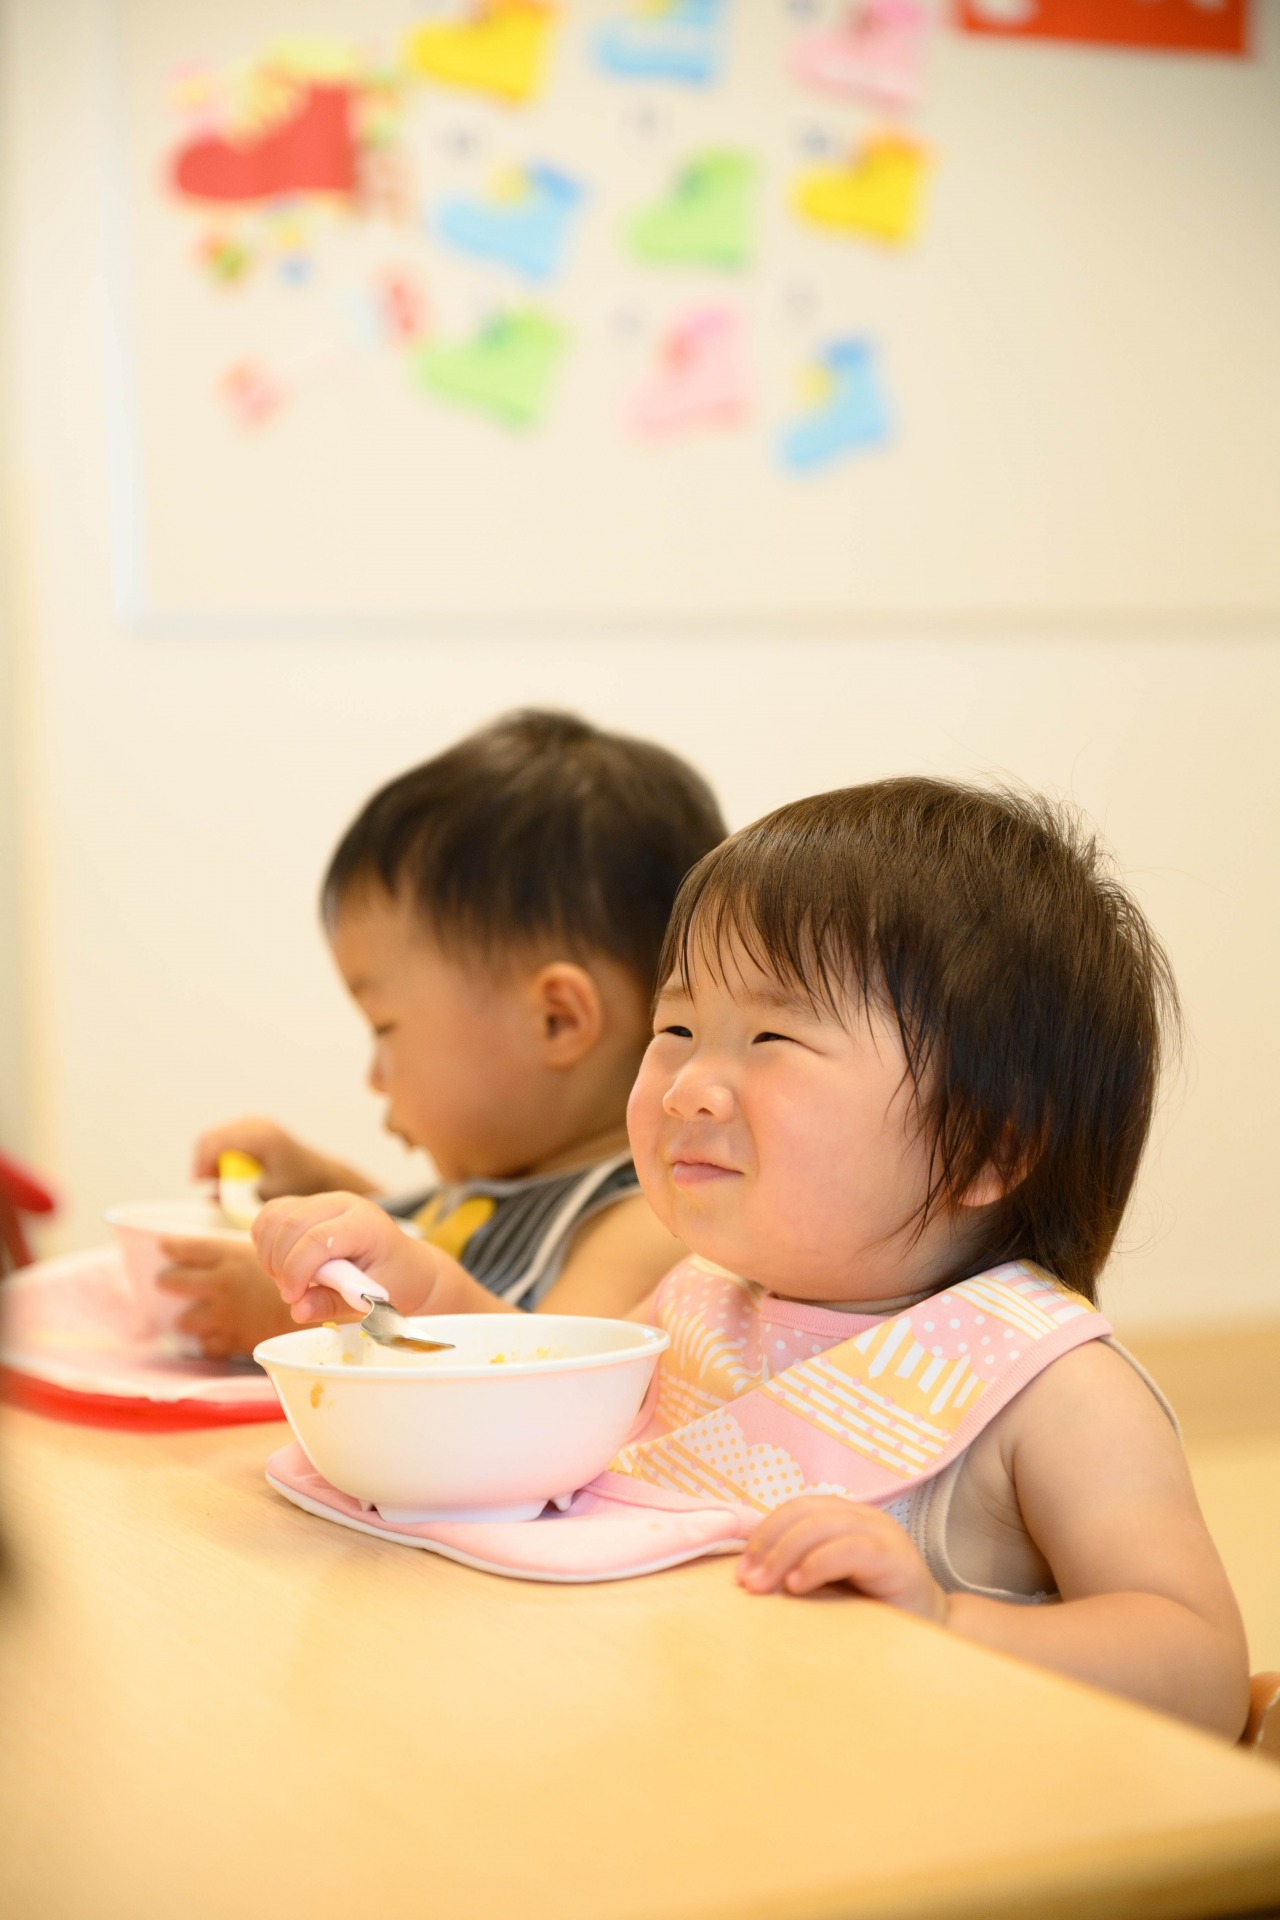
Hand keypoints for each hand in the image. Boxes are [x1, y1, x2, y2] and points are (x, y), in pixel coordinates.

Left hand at [156, 1238, 297, 1358]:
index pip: (192, 1249)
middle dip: (170, 1281)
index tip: (163, 1246)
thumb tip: (243, 1256)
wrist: (320, 1310)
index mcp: (232, 1257)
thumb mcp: (285, 1251)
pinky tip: (213, 1337)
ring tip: (185, 1315)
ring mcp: (224, 1316)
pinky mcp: (233, 1341)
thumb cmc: (309, 1274)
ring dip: (186, 1316)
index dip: (174, 1247)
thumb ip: (260, 1251)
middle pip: (179, 1282)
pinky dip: (208, 1341)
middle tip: (165, 1281)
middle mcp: (222, 1285)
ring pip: (188, 1319)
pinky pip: (209, 1345)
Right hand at [190, 1117, 374, 1199]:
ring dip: (210, 1160)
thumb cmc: (299, 1186)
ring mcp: (254, 1123)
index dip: (202, 1163)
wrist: (319, 1173)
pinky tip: (229, 1175)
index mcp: (263, 1137)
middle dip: (203, 1162)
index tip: (198, 1183)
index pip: (218, 1143)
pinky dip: (219, 1156)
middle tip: (207, 1185)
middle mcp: (257, 1124)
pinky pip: (223, 1139)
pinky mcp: (252, 1127)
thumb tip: (208, 1198)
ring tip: (220, 1183)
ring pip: (214, 1138)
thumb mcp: (268, 1195)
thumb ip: (239, 1198)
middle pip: (211, 1138)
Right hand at [251, 1192, 479, 1324]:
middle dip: (280, 1265)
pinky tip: (281, 1263)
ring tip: (287, 1279)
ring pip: (275, 1217)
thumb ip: (333, 1303)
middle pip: (290, 1225)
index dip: (297, 1270)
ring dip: (269, 1253)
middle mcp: (342, 1203)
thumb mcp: (372, 1300)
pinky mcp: (306, 1205)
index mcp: (365, 1223)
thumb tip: (297, 1310)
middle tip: (291, 1293)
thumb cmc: (395, 1281)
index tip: (293, 1297)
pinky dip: (265, 1240)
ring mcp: (323, 1200)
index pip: (317, 1239)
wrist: (406, 1265)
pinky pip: (271, 1215)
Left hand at [736, 1495, 948, 1621]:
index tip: (740, 1573)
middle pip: (803, 1512)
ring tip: (763, 1586)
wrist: (932, 1635)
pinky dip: (817, 1564)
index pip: (795, 1509)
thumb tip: (749, 1578)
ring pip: (821, 1524)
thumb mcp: (830, 1586)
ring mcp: (881, 1532)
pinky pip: (849, 1549)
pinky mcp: (895, 1556)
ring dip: (783, 1554)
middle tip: (747, 1583)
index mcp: (845, 1517)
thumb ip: (799, 1571)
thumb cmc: (875, 1613)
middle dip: (768, 1545)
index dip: (763, 1535)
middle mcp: (863, 1517)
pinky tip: (797, 1585)